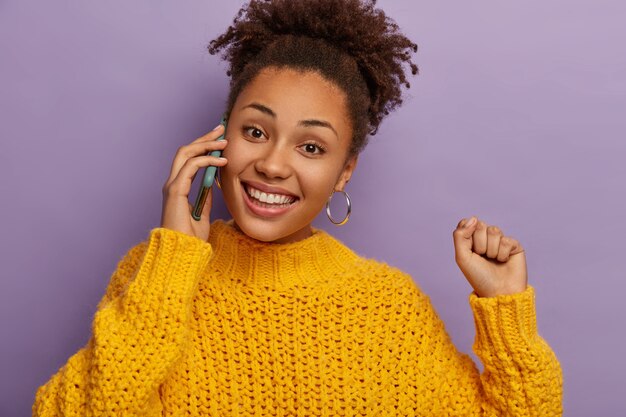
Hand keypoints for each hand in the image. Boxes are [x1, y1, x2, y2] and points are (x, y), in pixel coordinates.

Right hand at [160, 124, 227, 240]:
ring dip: (206, 144)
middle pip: (185, 150)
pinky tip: (221, 161)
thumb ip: (205, 198)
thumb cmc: (190, 238)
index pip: (189, 159)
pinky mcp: (176, 191)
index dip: (203, 146)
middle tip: (221, 128)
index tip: (219, 139)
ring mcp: (172, 186)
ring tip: (224, 141)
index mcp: (178, 188)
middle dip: (204, 137)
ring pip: (186, 153)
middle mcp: (173, 183)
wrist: (182, 252)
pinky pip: (190, 167)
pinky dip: (206, 160)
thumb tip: (212, 184)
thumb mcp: (202, 214)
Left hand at [452, 216, 527, 296]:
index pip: (467, 222)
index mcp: (471, 240)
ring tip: (493, 260)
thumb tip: (473, 218)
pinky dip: (503, 253)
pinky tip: (504, 261)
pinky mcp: (514, 245)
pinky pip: (507, 240)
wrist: (499, 292)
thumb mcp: (462, 257)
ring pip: (494, 231)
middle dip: (479, 243)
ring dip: (491, 250)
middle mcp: (485, 238)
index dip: (467, 234)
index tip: (470, 249)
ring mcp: (500, 241)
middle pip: (480, 225)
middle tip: (482, 257)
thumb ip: (460, 235)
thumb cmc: (479, 276)